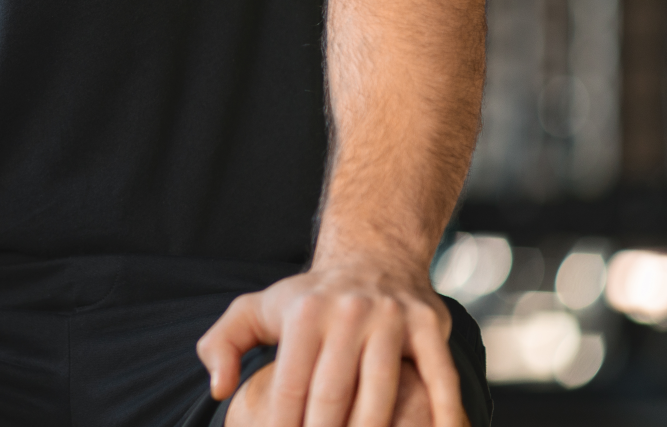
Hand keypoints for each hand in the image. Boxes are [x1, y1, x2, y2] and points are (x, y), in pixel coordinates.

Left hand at [196, 263, 462, 426]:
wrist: (372, 255)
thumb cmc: (307, 300)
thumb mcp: (255, 310)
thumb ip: (223, 345)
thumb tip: (221, 390)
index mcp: (303, 313)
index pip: (291, 384)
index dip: (285, 425)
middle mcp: (347, 313)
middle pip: (334, 393)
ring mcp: (391, 318)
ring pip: (381, 390)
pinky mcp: (428, 325)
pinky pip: (440, 375)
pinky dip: (445, 410)